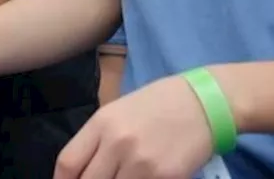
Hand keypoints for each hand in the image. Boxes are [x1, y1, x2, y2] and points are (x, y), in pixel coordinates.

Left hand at [54, 75, 213, 178]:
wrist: (204, 103)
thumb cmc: (159, 105)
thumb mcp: (119, 112)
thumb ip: (98, 140)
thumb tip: (81, 170)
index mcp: (102, 123)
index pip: (68, 163)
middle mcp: (117, 143)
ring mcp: (142, 163)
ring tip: (121, 178)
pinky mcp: (165, 177)